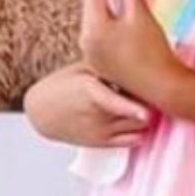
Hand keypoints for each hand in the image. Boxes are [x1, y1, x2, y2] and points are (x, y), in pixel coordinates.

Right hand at [24, 64, 152, 148]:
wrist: (41, 111)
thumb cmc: (62, 86)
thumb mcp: (82, 69)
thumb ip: (107, 66)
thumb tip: (136, 54)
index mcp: (90, 92)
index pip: (115, 102)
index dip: (133, 109)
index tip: (147, 113)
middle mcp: (97, 114)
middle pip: (136, 111)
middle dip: (148, 100)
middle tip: (152, 89)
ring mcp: (101, 130)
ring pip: (139, 126)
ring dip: (147, 114)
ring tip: (145, 102)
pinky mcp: (102, 142)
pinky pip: (133, 141)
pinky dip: (142, 130)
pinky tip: (138, 118)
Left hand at [79, 0, 184, 110]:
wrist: (161, 86)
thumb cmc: (152, 50)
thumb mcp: (140, 13)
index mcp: (93, 28)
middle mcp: (85, 41)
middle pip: (92, 6)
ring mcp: (90, 54)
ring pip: (95, 20)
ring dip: (105, 5)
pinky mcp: (99, 63)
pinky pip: (99, 34)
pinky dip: (107, 22)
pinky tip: (118, 15)